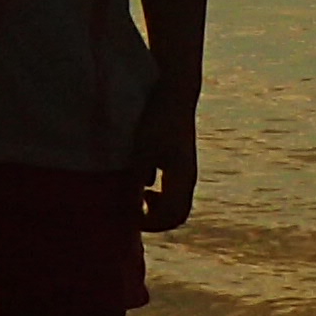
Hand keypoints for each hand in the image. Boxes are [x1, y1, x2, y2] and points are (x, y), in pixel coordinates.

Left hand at [135, 85, 198, 233]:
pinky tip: (141, 179)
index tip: (129, 216)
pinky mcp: (179, 159)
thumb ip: (136, 181)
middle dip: (155, 219)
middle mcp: (187, 177)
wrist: (174, 91)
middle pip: (176, 214)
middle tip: (132, 211)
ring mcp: (185, 168)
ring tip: (137, 195)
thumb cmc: (156, 120)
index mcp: (181, 179)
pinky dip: (157, 192)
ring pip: (174, 201)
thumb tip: (128, 208)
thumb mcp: (141, 152)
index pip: (172, 217)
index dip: (150, 224)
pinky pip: (171, 187)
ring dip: (155, 206)